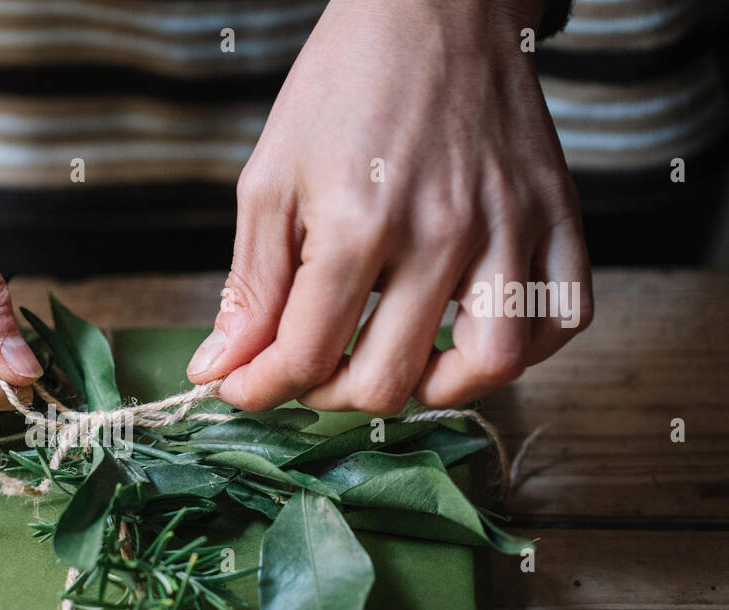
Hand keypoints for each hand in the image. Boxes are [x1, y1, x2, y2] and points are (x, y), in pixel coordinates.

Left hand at [187, 0, 591, 413]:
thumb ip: (249, 285)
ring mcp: (509, 226)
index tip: (241, 387)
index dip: (260, 387)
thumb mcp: (269, 180)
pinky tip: (474, 331)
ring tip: (397, 363)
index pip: (305, 354)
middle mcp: (441, 233)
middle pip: (389, 379)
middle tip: (311, 372)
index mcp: (357, 223)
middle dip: (330, 396)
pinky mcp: (556, 213)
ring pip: (490, 366)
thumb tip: (219, 370)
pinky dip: (525, 347)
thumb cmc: (343, 87)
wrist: (434, 4)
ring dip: (434, 390)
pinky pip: (566, 316)